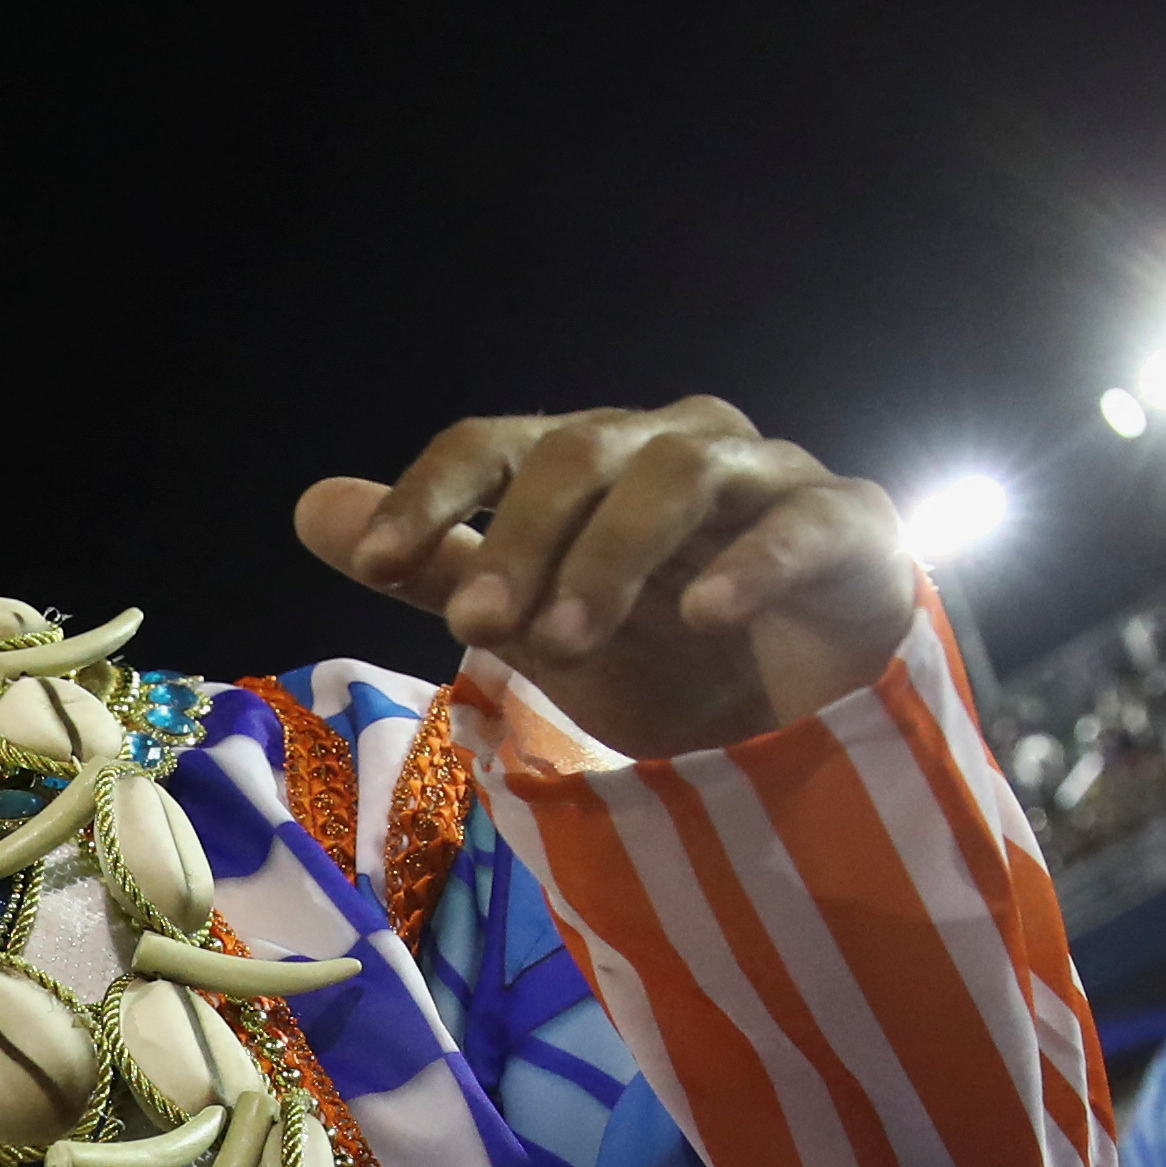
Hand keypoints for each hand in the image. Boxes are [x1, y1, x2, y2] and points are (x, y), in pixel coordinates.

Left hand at [297, 400, 915, 760]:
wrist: (798, 722)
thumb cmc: (660, 657)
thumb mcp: (535, 626)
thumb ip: (437, 564)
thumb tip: (313, 507)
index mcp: (587, 461)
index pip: (494, 444)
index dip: (430, 493)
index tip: (373, 562)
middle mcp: (672, 445)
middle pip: (582, 453)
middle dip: (522, 538)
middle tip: (480, 626)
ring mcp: (767, 477)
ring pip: (681, 474)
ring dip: (612, 554)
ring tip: (564, 640)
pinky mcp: (852, 527)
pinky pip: (804, 523)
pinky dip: (751, 562)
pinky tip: (704, 614)